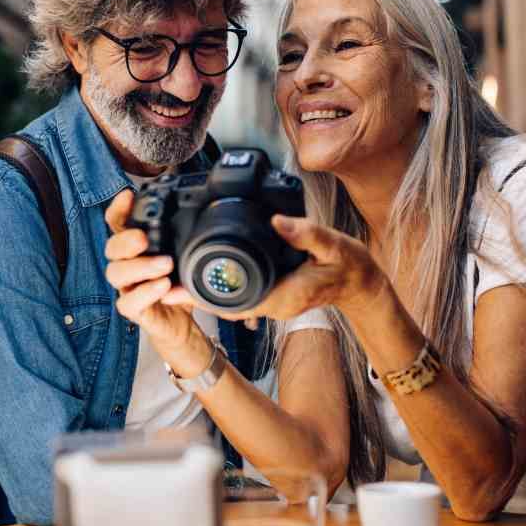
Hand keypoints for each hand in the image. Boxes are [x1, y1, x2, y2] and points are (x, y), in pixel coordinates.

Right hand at [104, 189, 212, 377]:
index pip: (117, 223)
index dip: (118, 208)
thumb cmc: (178, 285)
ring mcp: (127, 288)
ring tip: (165, 264)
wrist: (179, 323)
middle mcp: (126, 265)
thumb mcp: (185, 256)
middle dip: (125, 240)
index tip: (128, 195)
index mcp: (135, 248)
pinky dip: (145, 293)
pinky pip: (128, 302)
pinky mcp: (133, 310)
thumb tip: (205, 212)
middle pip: (111, 247)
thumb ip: (187, 238)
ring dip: (140, 266)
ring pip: (116, 273)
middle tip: (144, 237)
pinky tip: (163, 286)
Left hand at [163, 214, 383, 321]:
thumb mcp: (333, 244)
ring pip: (229, 303)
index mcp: (282, 296)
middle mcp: (273, 305)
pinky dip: (220, 288)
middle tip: (163, 279)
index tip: (177, 287)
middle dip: (194, 295)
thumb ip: (306, 233)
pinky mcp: (271, 297)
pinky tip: (205, 273)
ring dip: (204, 292)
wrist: (362, 283)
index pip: (234, 302)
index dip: (203, 297)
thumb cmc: (349, 266)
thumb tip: (278, 220)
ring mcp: (271, 304)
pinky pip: (239, 296)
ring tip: (174, 276)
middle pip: (224, 305)